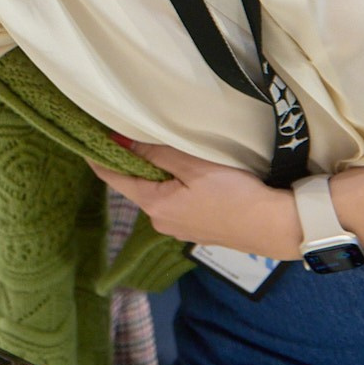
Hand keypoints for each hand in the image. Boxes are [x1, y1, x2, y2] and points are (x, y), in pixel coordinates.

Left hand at [89, 140, 303, 259]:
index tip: (88, 138)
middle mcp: (160, 221)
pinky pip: (175, 203)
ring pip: (157, 194)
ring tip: (158, 150)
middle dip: (131, 163)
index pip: (113, 179)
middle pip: (136, 186)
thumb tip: (121, 142)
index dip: (99, 157)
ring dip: (155, 174)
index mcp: (154, 205)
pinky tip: (185, 175)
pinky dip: (172, 186)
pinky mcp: (198, 230)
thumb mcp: (194, 167)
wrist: (275, 227)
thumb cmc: (235, 194)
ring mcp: (179, 229)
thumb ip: (157, 154)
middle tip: (127, 135)